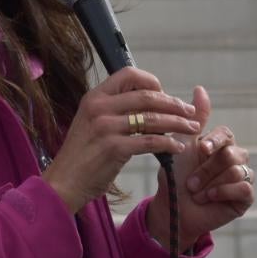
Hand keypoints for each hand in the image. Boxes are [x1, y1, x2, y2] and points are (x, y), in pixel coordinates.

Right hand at [43, 68, 199, 217]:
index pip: (129, 75)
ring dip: (178, 123)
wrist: (64, 182)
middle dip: (174, 104)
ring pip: (153, 118)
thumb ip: (114, 109)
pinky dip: (168, 144)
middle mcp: (99, 107)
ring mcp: (106, 127)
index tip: (166, 94)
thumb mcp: (91, 122)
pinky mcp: (113, 148)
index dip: (152, 82)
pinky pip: (150, 141)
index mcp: (95, 97)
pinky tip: (177, 147)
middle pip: (147, 96)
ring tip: (192, 129)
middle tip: (190, 112)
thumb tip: (146, 100)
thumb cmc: (81, 155)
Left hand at [147, 85, 254, 249]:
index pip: (226, 134)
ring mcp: (243, 177)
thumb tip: (200, 88)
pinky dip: (223, 192)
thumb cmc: (176, 177)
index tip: (201, 150)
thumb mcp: (182, 144)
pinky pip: (244, 187)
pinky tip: (210, 197)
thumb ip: (195, 119)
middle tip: (191, 182)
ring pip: (237, 171)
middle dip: (207, 169)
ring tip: (197, 192)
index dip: (214, 141)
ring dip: (211, 183)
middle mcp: (235, 158)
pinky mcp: (246, 197)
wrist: (173, 209)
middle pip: (231, 154)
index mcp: (221, 144)